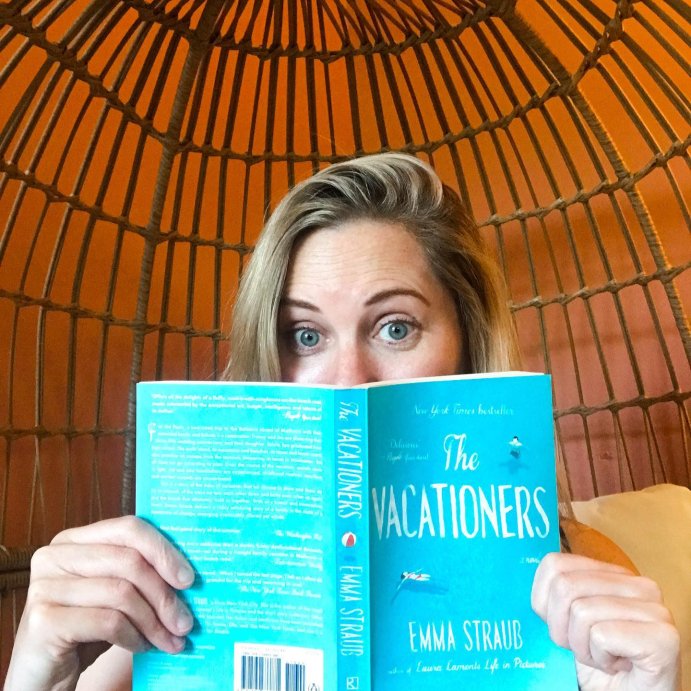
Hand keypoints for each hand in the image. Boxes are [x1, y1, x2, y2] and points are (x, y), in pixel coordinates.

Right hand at [4, 516, 195, 690]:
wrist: (42, 676)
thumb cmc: (85, 629)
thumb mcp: (114, 593)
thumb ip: (140, 573)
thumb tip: (190, 573)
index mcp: (74, 540)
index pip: (128, 528)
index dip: (163, 550)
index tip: (189, 579)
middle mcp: (54, 556)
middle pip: (129, 561)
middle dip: (164, 594)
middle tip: (186, 622)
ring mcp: (44, 587)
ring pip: (122, 593)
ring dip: (154, 621)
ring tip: (171, 639)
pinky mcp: (43, 621)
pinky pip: (108, 622)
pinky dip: (134, 637)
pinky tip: (143, 647)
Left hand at [532, 552, 679, 690]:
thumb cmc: (599, 664)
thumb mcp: (568, 622)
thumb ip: (554, 594)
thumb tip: (510, 574)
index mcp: (612, 574)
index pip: (554, 564)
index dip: (544, 603)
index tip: (563, 627)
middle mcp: (638, 584)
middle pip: (564, 587)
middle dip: (562, 628)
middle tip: (585, 648)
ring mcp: (655, 608)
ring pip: (581, 612)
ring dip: (583, 647)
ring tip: (604, 657)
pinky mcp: (663, 637)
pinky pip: (601, 635)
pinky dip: (600, 658)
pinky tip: (617, 665)